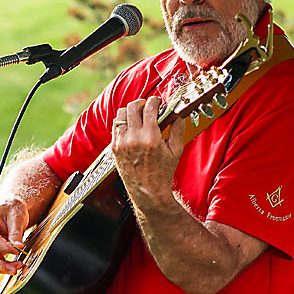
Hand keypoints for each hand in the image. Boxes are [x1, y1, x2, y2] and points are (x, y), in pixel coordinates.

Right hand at [0, 198, 29, 274]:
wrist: (12, 209)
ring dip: (1, 267)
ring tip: (16, 269)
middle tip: (10, 269)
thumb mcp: (17, 216)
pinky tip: (16, 266)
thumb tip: (18, 247)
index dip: (3, 246)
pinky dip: (5, 266)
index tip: (17, 250)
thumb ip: (16, 232)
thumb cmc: (13, 209)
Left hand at [111, 95, 185, 210]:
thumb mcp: (176, 151)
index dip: (155, 100)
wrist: (148, 192)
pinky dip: (123, 122)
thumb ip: (177, 129)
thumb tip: (178, 115)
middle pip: (133, 107)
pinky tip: (131, 125)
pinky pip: (115, 126)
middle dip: (142, 103)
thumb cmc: (163, 173)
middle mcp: (134, 138)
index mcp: (150, 138)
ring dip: (130, 111)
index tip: (158, 101)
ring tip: (138, 115)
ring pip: (121, 114)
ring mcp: (122, 143)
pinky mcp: (115, 148)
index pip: (149, 108)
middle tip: (148, 106)